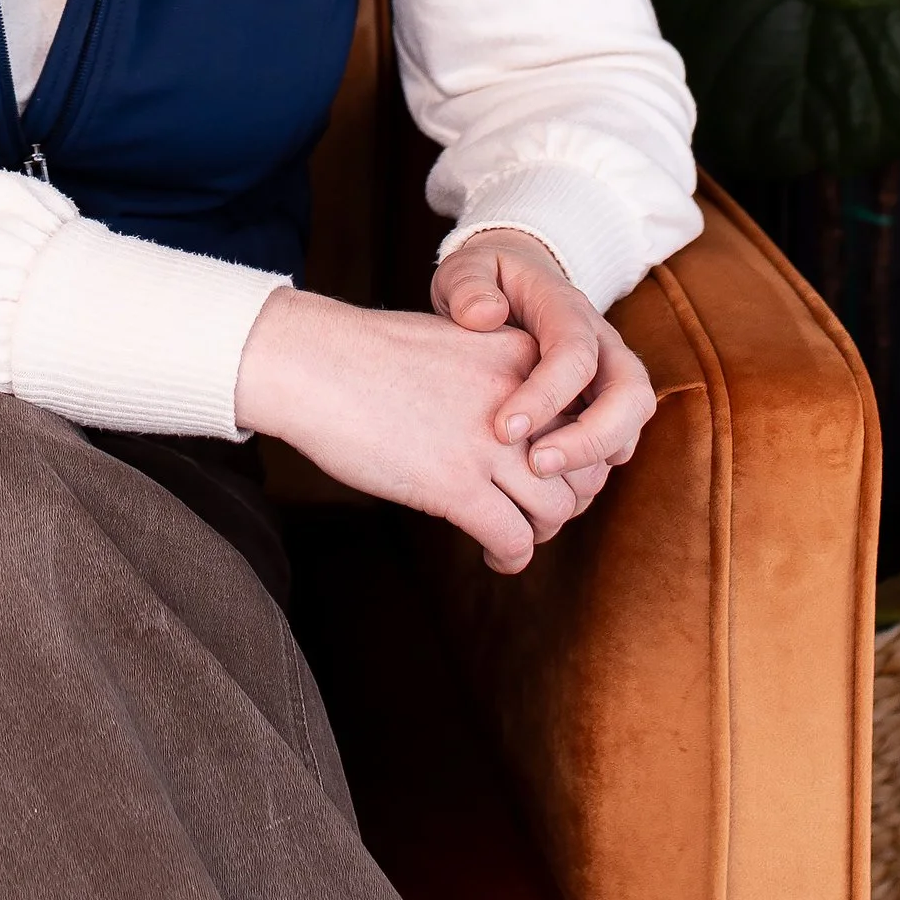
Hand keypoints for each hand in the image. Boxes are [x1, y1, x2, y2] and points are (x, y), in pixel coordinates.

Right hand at [234, 286, 584, 574]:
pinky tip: (490, 554)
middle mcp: (519, 398)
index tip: (547, 471)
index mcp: (522, 356)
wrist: (312, 362)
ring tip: (512, 535)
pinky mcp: (456, 485)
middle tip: (534, 511)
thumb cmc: (367, 354)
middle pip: (582, 468)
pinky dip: (510, 556)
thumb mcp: (454, 343)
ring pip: (556, 509)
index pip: (587, 416)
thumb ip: (495, 376)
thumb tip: (516, 427)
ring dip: (539, 532)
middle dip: (566, 498)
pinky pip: (514, 538)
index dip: (576, 454)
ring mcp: (489, 444)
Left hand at [429, 229, 656, 520]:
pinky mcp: (604, 404)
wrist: (515, 280)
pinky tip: (547, 487)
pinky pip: (617, 442)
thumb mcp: (468, 267)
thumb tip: (483, 315)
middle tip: (536, 467)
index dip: (546, 396)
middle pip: (630, 394)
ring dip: (594, 459)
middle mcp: (603, 344)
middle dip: (590, 438)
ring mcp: (610, 376)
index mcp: (568, 309)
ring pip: (632, 423)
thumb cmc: (487, 280)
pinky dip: (591, 468)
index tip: (502, 430)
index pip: (575, 354)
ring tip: (539, 484)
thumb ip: (469, 285)